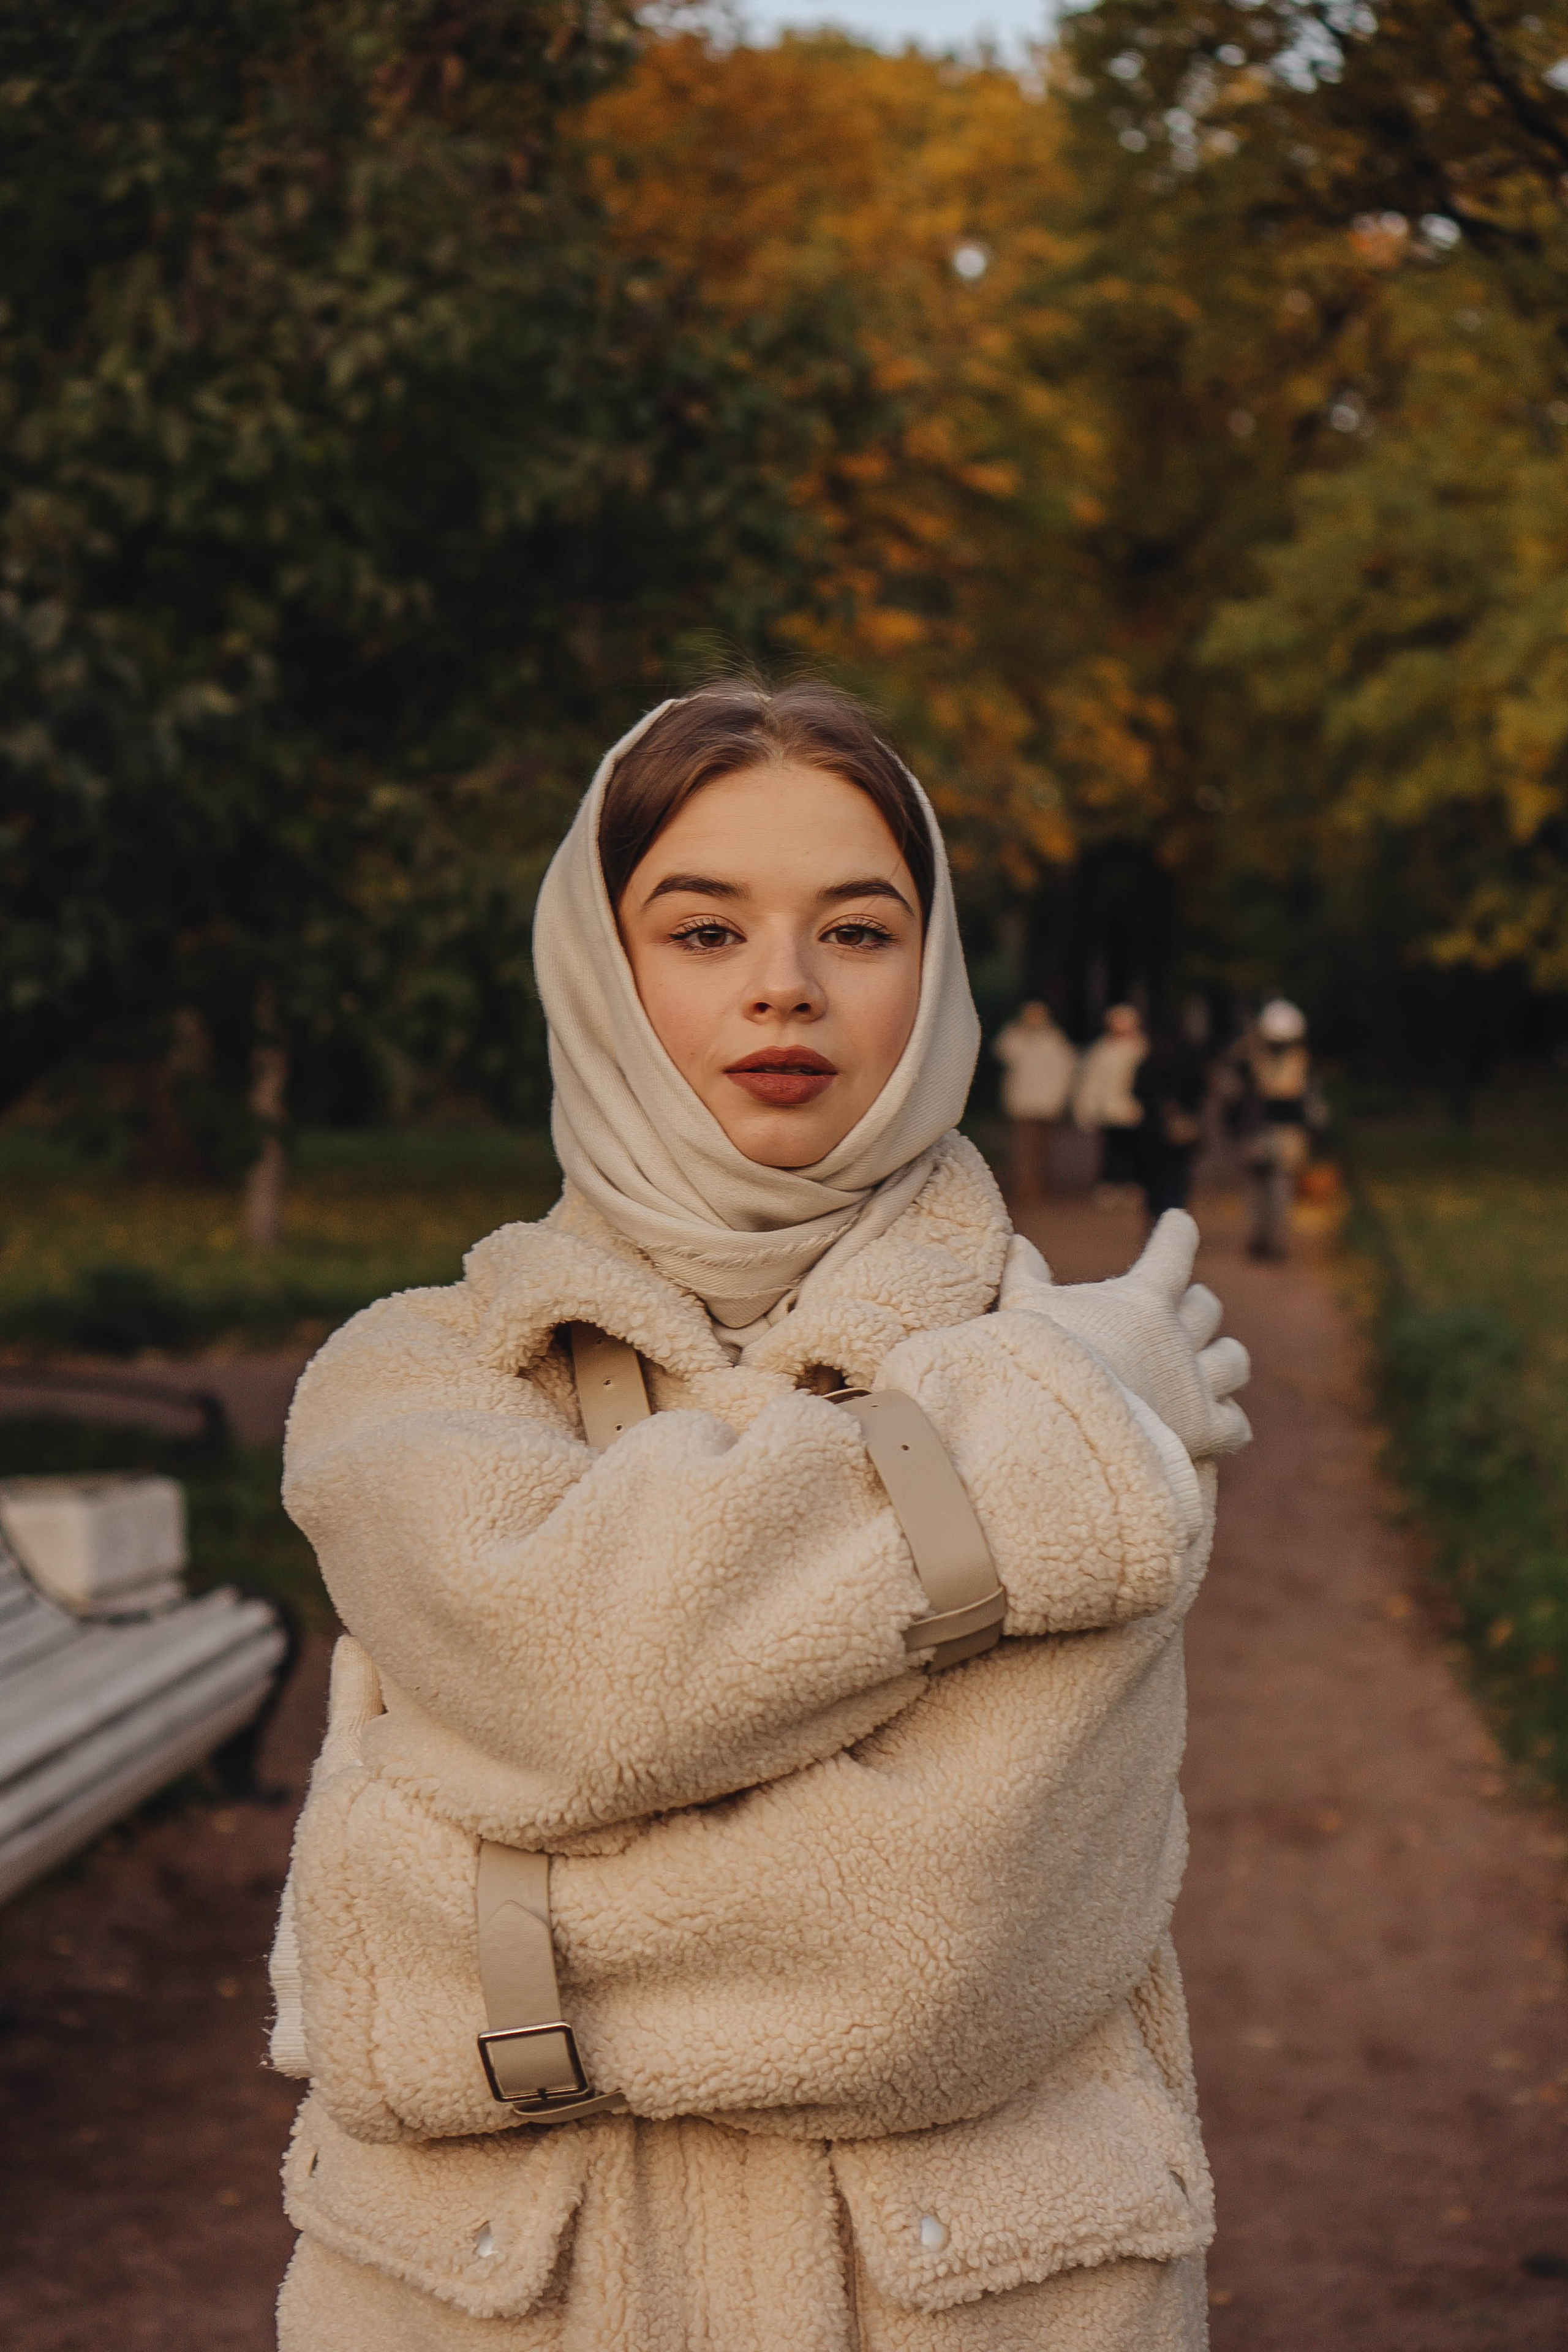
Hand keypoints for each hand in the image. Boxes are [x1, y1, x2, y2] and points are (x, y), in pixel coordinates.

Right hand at [1012, 1211, 1249, 1460]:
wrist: (1066, 1418)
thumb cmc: (1041, 1355)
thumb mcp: (1024, 1305)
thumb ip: (1025, 1272)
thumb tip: (1018, 1241)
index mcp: (1143, 1298)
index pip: (1172, 1251)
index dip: (1178, 1234)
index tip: (1180, 1221)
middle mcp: (1178, 1336)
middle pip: (1207, 1308)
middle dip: (1198, 1305)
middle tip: (1186, 1307)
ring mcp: (1195, 1382)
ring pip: (1234, 1361)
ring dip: (1225, 1359)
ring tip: (1216, 1362)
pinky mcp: (1203, 1428)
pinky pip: (1236, 1425)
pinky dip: (1231, 1424)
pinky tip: (1223, 1427)